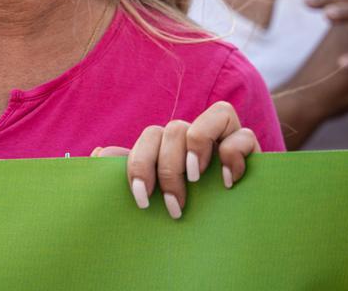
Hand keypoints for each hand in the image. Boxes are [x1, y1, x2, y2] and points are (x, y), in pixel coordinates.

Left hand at [92, 102, 259, 219]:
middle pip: (176, 129)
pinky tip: (226, 181)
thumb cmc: (187, 211)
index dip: (140, 165)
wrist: (232, 232)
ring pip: (213, 114)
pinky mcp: (250, 148)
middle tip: (173, 206)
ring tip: (195, 180)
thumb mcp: (156, 194)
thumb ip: (128, 171)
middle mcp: (196, 135)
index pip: (150, 136)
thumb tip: (97, 153)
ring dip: (199, 148)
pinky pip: (244, 134)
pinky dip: (233, 153)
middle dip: (169, 169)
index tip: (141, 200)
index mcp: (171, 144)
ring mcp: (225, 137)